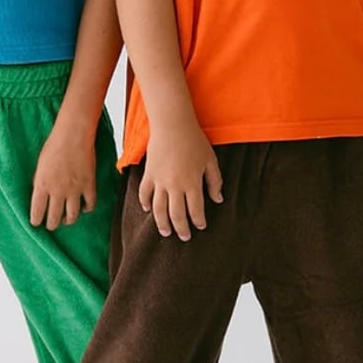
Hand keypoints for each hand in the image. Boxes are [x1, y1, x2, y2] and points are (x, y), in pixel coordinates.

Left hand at [31, 125, 97, 229]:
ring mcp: (75, 190)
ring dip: (68, 221)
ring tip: (66, 220)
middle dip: (51, 225)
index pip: (37, 212)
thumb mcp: (39, 166)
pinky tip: (83, 208)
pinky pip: (90, 205)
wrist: (73, 135)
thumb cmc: (54, 146)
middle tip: (50, 225)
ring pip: (72, 216)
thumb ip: (40, 183)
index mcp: (42, 186)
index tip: (35, 223)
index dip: (35, 221)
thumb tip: (40, 195)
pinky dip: (86, 209)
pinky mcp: (89, 185)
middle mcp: (58, 191)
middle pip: (54, 219)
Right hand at [140, 119, 222, 240]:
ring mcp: (159, 181)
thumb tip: (218, 200)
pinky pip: (144, 193)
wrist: (172, 124)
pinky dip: (145, 203)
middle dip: (181, 229)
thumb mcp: (210, 161)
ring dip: (162, 223)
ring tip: (165, 232)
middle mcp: (175, 186)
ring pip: (159, 209)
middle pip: (176, 215)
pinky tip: (148, 210)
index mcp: (192, 183)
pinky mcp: (149, 174)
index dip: (198, 221)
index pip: (196, 210)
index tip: (201, 227)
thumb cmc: (194, 141)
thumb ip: (215, 182)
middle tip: (184, 237)